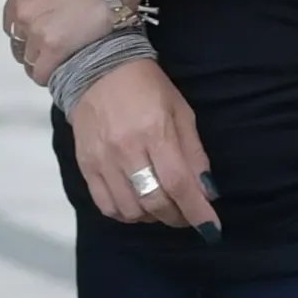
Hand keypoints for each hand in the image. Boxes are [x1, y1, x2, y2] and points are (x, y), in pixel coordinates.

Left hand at [0, 0, 118, 80]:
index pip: (12, 20)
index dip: (26, 28)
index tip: (40, 32)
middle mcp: (23, 11)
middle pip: (18, 41)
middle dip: (31, 47)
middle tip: (52, 48)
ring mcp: (37, 31)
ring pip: (29, 59)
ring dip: (42, 62)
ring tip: (61, 61)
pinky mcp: (55, 48)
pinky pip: (42, 73)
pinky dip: (50, 76)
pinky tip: (63, 73)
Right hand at [66, 61, 219, 238]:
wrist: (98, 68)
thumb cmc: (147, 87)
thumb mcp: (181, 111)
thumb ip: (194, 153)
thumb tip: (207, 191)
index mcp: (155, 131)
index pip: (179, 184)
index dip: (198, 212)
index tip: (212, 229)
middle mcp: (126, 149)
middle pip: (155, 202)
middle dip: (178, 217)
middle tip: (188, 215)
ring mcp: (102, 160)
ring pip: (130, 210)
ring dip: (153, 217)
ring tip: (162, 206)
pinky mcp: (85, 166)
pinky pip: (106, 206)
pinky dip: (126, 214)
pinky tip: (138, 205)